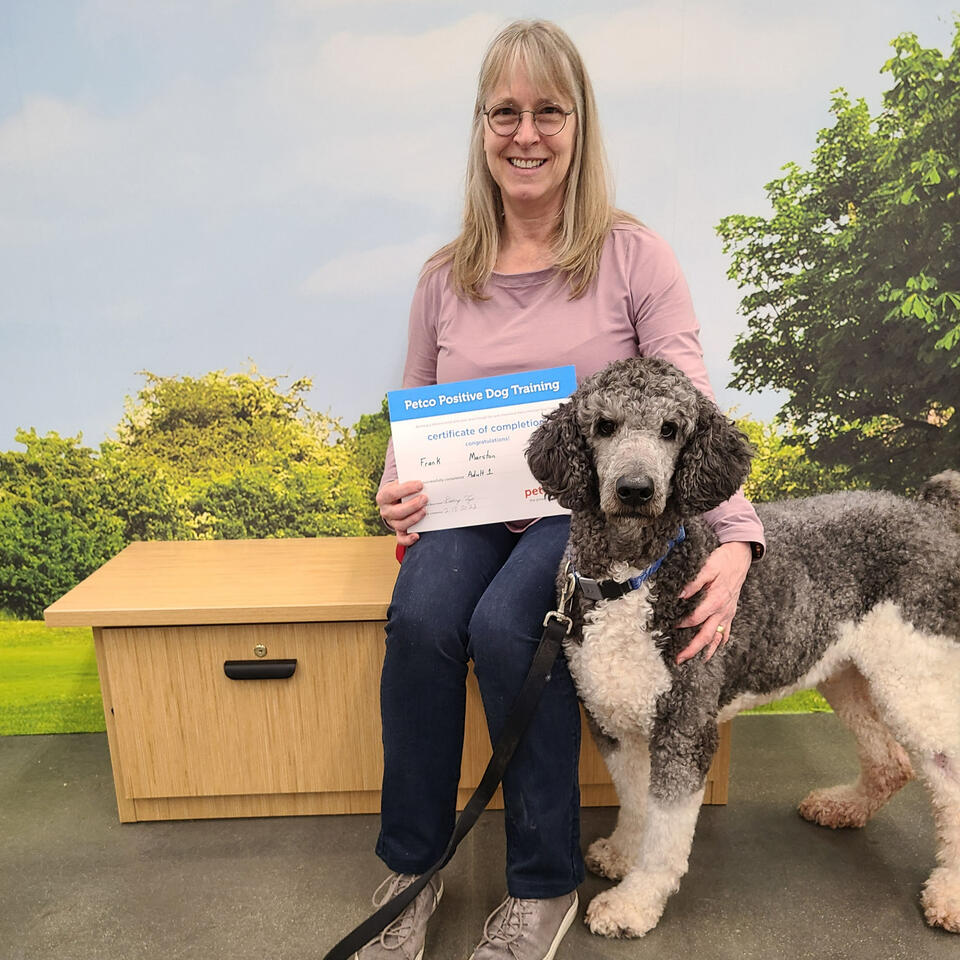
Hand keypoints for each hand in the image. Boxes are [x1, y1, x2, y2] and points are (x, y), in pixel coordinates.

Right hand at [376, 480, 427, 546]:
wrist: (396, 499)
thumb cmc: (401, 489)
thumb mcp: (401, 483)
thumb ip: (409, 483)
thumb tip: (425, 481)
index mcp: (383, 497)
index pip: (392, 493)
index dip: (407, 489)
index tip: (420, 484)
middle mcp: (385, 511)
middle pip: (397, 512)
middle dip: (413, 505)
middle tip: (425, 498)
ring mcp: (392, 522)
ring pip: (401, 524)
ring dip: (414, 518)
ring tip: (425, 511)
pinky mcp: (398, 531)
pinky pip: (401, 539)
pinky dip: (408, 540)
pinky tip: (417, 536)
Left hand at [674, 541, 751, 664]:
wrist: (740, 557)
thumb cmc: (723, 561)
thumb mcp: (707, 567)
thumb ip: (693, 583)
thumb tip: (680, 595)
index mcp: (716, 600)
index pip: (696, 618)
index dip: (683, 624)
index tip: (671, 627)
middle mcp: (723, 610)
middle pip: (706, 635)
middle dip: (692, 649)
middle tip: (679, 659)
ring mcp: (728, 613)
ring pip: (717, 637)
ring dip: (706, 650)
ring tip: (696, 661)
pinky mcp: (731, 613)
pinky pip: (726, 632)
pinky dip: (720, 642)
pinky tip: (714, 648)